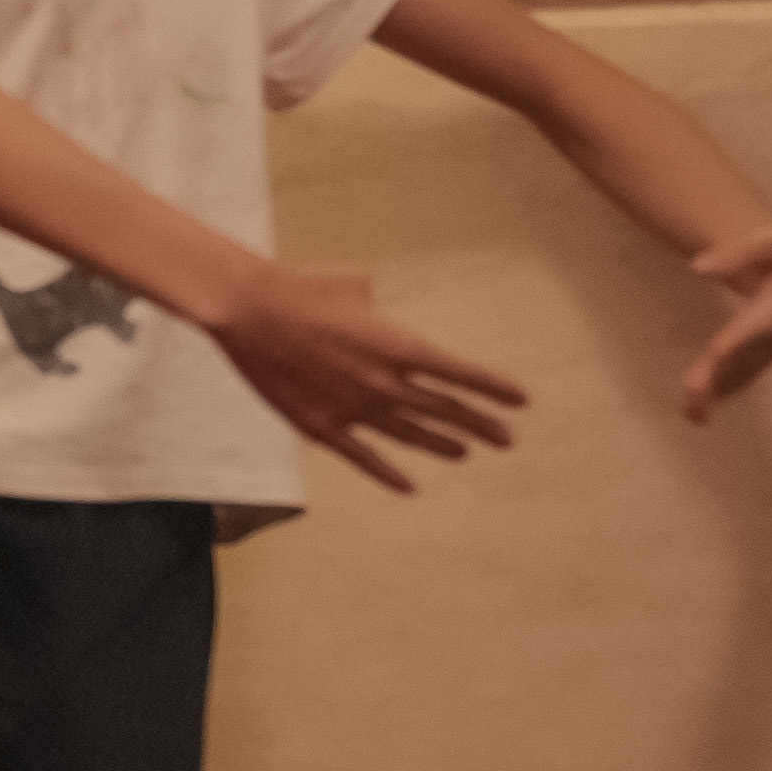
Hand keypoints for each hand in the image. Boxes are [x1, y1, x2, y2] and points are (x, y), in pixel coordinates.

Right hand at [201, 261, 526, 493]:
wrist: (249, 310)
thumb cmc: (302, 287)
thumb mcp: (353, 282)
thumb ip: (376, 304)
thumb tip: (376, 311)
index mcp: (398, 346)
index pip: (461, 373)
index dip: (494, 388)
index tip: (522, 402)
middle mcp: (384, 383)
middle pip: (444, 410)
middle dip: (480, 424)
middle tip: (507, 439)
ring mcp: (353, 409)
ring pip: (410, 435)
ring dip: (441, 445)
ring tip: (465, 454)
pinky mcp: (321, 427)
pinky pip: (363, 457)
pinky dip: (388, 474)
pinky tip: (409, 488)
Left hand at [680, 225, 771, 420]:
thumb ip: (737, 254)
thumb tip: (698, 268)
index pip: (754, 327)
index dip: (737, 340)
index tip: (717, 352)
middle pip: (744, 360)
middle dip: (719, 379)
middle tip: (694, 400)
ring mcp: (768, 351)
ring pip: (741, 376)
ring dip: (716, 394)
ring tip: (692, 415)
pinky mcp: (760, 358)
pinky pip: (741, 378)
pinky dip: (721, 393)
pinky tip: (698, 410)